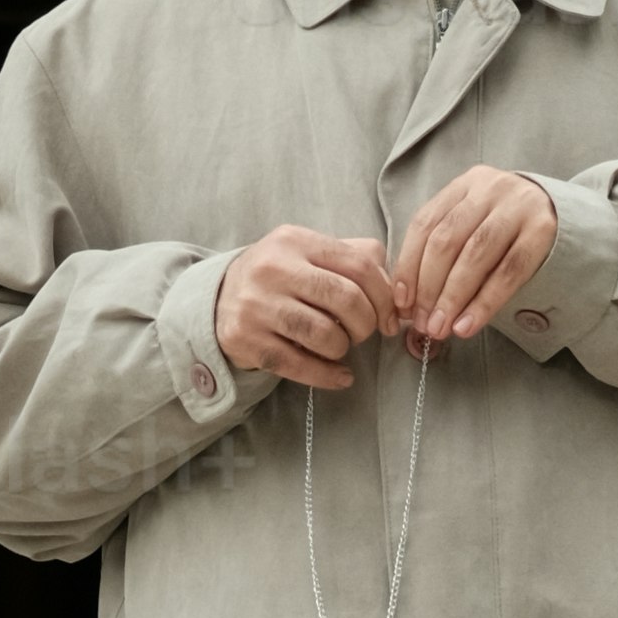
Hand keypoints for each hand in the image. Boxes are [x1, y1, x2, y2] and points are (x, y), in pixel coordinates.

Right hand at [214, 224, 398, 390]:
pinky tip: (340, 376)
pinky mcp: (245, 339)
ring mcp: (256, 305)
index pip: (359, 267)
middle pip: (347, 300)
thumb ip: (355, 258)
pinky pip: (300, 365)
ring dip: (344, 348)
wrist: (220, 298)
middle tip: (363, 334)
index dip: (384, 297)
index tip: (389, 319)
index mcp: (295, 241)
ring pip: (326, 335)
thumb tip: (396, 287)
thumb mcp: (310, 253)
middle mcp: (273, 268)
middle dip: (366, 325)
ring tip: (340, 347)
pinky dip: (329, 376)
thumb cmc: (282, 277)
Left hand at [396, 166, 559, 348]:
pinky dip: (484, 303)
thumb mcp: (475, 222)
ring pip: (474, 255)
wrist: (564, 214)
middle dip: (428, 287)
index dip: (408, 265)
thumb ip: (444, 250)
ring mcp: (518, 207)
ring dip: (452, 297)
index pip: (425, 224)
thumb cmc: (506, 228)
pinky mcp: (543, 231)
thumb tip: (410, 303)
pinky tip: (468, 325)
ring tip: (441, 328)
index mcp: (465, 184)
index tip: (401, 303)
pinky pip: (508, 272)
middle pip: (446, 240)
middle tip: (422, 323)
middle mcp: (490, 189)